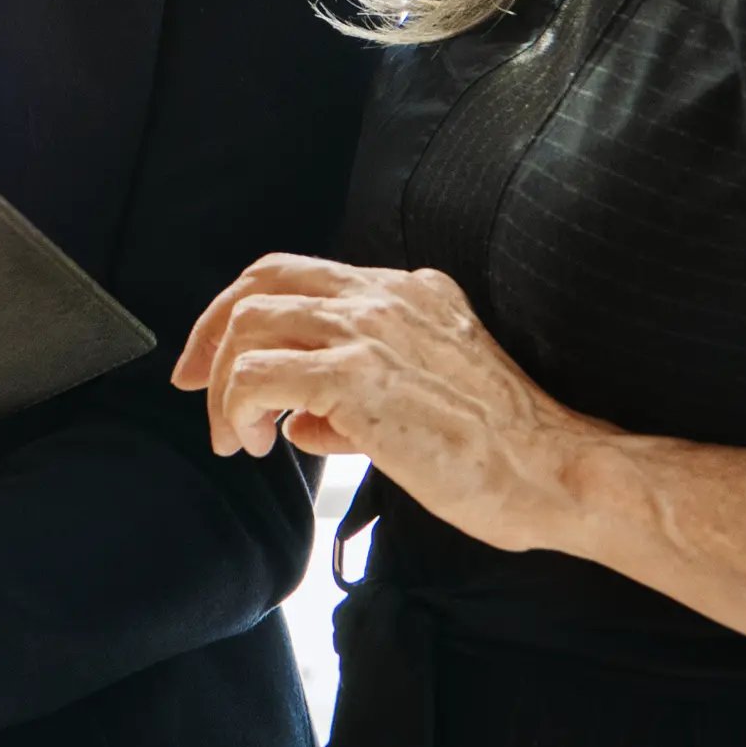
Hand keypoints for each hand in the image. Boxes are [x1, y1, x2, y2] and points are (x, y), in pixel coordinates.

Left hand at [173, 254, 594, 554]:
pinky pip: (259, 374)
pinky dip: (239, 406)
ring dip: (224, 384)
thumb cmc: (501, 451)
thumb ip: (358, 399)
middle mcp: (386, 296)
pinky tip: (259, 443)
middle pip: (261, 281)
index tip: (212, 360)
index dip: (242, 312)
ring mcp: (371, 331)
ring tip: (237, 437)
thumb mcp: (427, 399)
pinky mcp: (358, 376)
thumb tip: (304, 424)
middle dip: (211, 333)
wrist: (554, 471)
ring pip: (250, 325)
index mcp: (408, 292)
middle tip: (191, 384)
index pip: (299, 275)